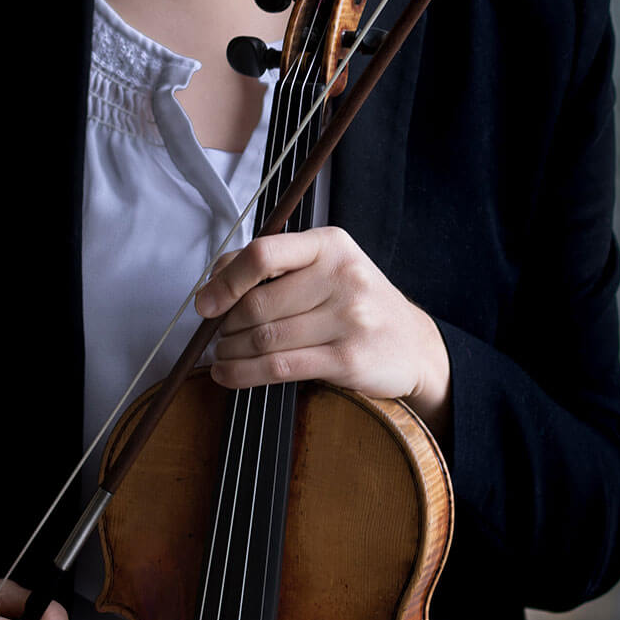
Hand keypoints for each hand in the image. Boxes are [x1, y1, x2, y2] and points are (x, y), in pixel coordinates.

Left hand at [197, 227, 450, 436]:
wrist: (414, 345)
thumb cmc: (358, 304)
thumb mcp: (328, 268)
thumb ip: (277, 267)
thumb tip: (213, 284)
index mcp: (330, 244)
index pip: (264, 253)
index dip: (225, 279)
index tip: (205, 302)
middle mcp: (342, 276)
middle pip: (258, 303)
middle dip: (226, 325)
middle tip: (216, 336)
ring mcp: (348, 318)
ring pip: (265, 338)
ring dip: (231, 352)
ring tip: (222, 355)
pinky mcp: (348, 359)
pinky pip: (279, 367)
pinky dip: (244, 374)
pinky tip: (229, 375)